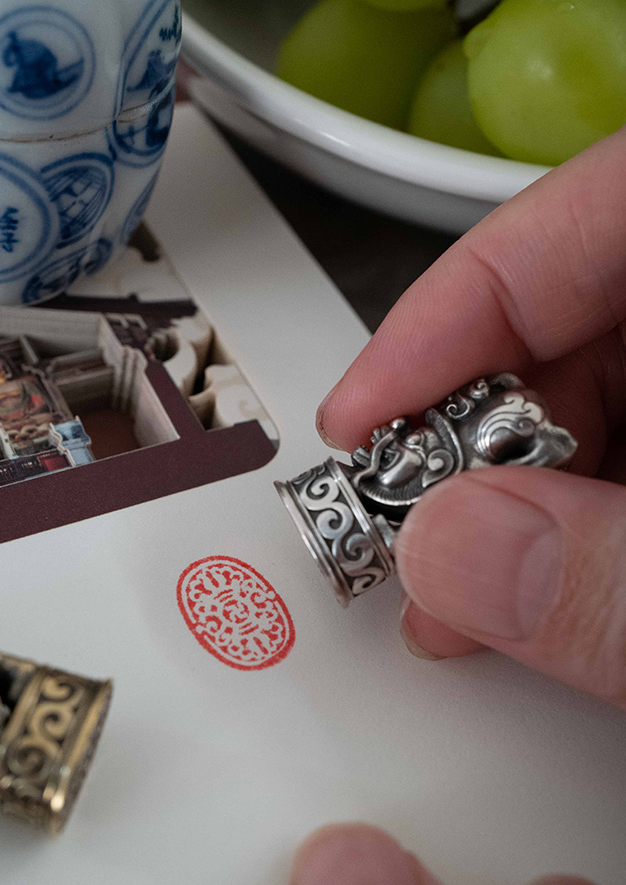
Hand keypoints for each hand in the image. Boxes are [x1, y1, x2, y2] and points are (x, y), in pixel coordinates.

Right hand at [316, 127, 625, 707]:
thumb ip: (615, 582)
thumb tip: (452, 552)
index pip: (596, 215)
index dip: (458, 308)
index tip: (362, 413)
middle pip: (571, 324)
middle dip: (462, 434)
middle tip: (396, 530)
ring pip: (587, 406)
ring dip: (498, 503)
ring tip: (446, 589)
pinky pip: (614, 469)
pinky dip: (555, 535)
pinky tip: (515, 592)